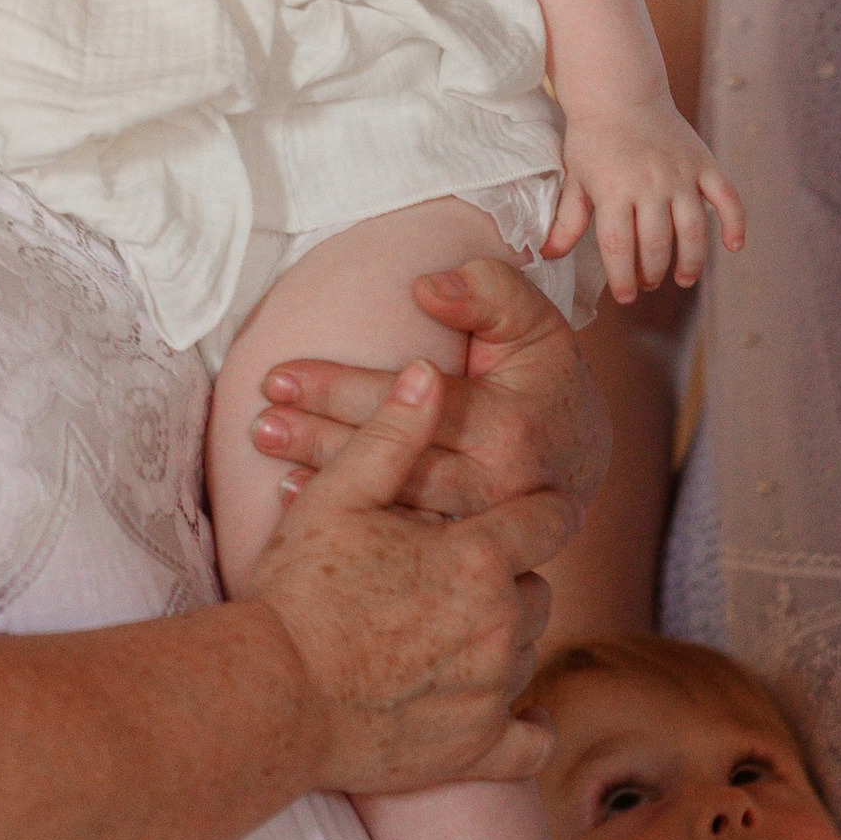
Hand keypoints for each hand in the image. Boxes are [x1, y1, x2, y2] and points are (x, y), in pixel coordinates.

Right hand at [243, 358, 569, 794]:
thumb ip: (393, 433)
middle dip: (509, 577)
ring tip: (454, 628)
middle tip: (461, 574)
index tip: (534, 510)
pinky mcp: (476, 750)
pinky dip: (524, 727)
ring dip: (503, 637)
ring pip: (527, 651)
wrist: (273, 696)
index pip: (547, 520)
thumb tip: (430, 371)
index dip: (540, 510)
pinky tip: (507, 712)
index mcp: (477, 559)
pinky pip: (530, 742)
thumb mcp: (339, 495)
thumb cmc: (300, 590)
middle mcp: (499, 626)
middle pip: (537, 588)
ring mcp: (491, 693)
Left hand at [253, 254, 609, 520]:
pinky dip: (350, 517)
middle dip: (319, 438)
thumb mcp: (531, 317)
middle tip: (259, 422)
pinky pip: (403, 537)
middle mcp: (497, 487)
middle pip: (394, 461)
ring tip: (268, 452)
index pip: (410, 405)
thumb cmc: (544, 374)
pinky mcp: (469, 551)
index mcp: (508, 427)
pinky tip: (299, 500)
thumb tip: (423, 288)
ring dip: (324, 480)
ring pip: (394, 505)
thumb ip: (485, 290)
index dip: (341, 388)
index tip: (279, 375)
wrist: (581, 452)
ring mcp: (483, 528)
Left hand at [550, 95, 745, 301]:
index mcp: (614, 190)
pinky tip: (733, 247)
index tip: (625, 296)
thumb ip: (568, 219)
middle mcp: (650, 185)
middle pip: (656, 244)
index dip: (623, 278)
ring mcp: (680, 174)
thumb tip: (548, 254)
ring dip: (690, 261)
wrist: (620, 91)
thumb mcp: (575, 177)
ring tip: (683, 279)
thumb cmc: (593, 138)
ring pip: (692, 230)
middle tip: (647, 283)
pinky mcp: (703, 163)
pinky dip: (735, 223)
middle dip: (652, 273)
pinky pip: (727, 197)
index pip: (619, 248)